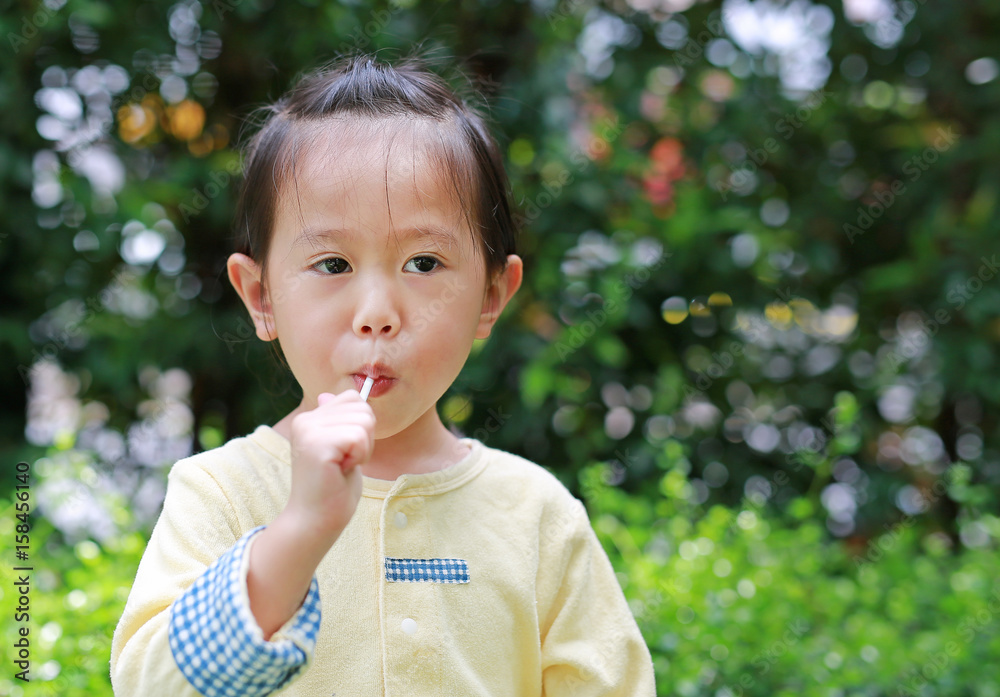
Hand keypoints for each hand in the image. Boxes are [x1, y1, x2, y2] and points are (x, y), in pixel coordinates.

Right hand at [283, 389, 374, 539]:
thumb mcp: (337, 447)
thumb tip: (327, 395)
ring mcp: (309, 431)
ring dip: (363, 449)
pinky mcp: (318, 445)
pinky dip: (359, 456)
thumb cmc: (332, 487)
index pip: (353, 398)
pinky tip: (342, 470)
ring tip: (343, 466)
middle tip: (346, 461)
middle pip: (363, 408)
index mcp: (309, 418)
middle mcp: (305, 419)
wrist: (316, 520)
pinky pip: (359, 437)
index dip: (362, 425)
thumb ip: (333, 421)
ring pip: (364, 422)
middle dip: (365, 437)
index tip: (347, 450)